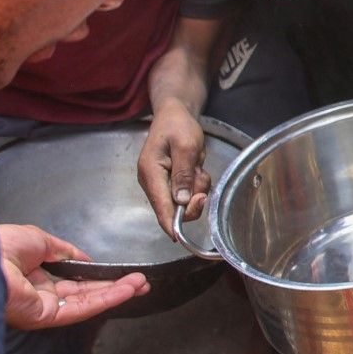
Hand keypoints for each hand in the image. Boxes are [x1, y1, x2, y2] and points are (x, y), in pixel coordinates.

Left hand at [0, 224, 148, 329]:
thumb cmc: (0, 247)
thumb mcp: (39, 239)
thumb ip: (64, 250)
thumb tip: (84, 258)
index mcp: (31, 274)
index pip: (70, 279)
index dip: (95, 275)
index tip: (116, 272)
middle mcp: (38, 294)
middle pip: (84, 292)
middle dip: (113, 286)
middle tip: (138, 282)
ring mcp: (43, 307)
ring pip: (87, 301)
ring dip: (116, 292)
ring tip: (141, 285)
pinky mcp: (46, 317)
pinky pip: (82, 308)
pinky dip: (106, 298)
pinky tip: (126, 290)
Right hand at [137, 101, 207, 230]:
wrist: (175, 114)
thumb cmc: (178, 126)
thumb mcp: (186, 146)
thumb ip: (183, 174)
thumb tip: (181, 201)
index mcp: (151, 173)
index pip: (161, 206)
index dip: (171, 224)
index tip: (179, 238)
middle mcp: (153, 182)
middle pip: (174, 208)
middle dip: (193, 197)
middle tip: (201, 176)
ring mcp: (162, 183)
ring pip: (185, 201)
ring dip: (197, 186)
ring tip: (196, 164)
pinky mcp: (172, 182)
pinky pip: (189, 192)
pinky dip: (197, 182)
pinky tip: (196, 166)